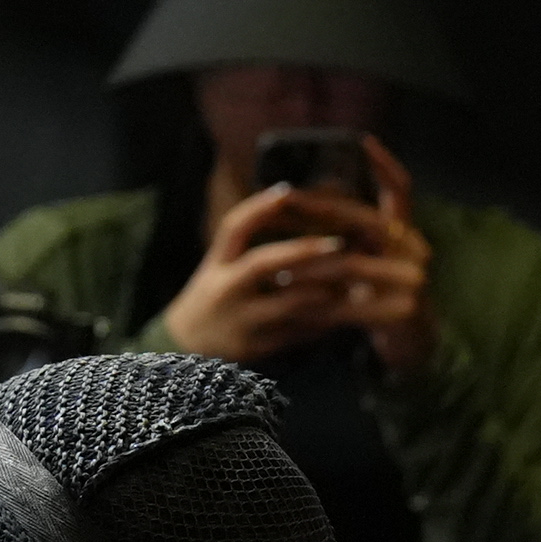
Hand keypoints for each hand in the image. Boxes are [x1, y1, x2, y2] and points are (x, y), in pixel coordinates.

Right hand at [155, 132, 431, 368]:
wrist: (185, 349)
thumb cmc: (214, 295)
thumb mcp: (220, 263)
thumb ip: (250, 237)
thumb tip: (291, 198)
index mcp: (217, 263)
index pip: (234, 228)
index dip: (260, 208)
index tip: (289, 192)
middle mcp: (225, 288)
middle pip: (261, 263)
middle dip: (302, 251)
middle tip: (340, 242)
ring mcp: (240, 319)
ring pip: (289, 301)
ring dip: (325, 289)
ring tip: (355, 281)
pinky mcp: (256, 347)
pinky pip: (297, 331)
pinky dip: (324, 321)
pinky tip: (345, 311)